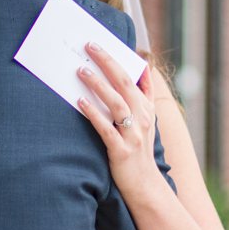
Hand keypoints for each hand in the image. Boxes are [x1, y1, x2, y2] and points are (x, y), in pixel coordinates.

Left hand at [76, 45, 157, 194]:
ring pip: (115, 103)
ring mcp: (133, 134)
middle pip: (124, 83)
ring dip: (97, 85)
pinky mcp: (121, 151)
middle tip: (88, 48)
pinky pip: (106, 128)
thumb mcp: (148, 120)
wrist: (145, 185)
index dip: (116, 58)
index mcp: (146, 108)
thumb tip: (142, 67)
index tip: (99, 43)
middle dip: (106, 62)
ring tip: (81, 71)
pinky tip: (80, 103)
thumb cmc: (140, 149)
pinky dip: (93, 114)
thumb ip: (144, 94)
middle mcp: (142, 118)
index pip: (132, 76)